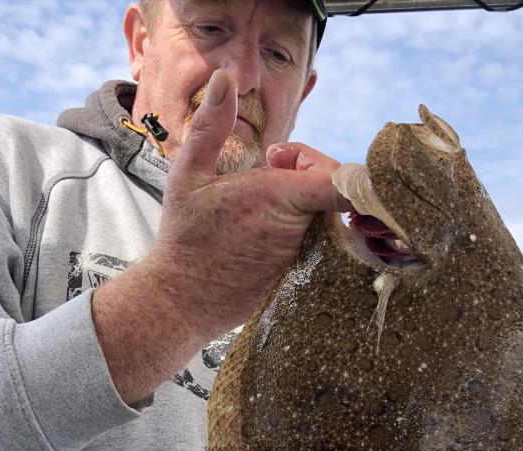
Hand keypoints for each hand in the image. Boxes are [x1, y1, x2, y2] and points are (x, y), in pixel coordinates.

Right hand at [147, 70, 349, 348]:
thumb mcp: (188, 175)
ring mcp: (305, 259)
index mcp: (279, 199)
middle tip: (266, 173)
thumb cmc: (184, 237)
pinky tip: (264, 236)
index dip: (319, 162)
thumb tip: (224, 78)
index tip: (286, 159)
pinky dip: (299, 235)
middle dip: (305, 177)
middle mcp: (301, 232)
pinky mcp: (303, 280)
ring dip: (302, 207)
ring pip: (325, 220)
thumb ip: (211, 125)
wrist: (182, 300)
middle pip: (332, 193)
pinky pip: (319, 248)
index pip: (341, 179)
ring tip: (260, 209)